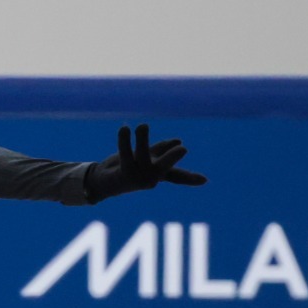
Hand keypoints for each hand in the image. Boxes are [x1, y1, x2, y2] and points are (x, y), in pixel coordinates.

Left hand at [83, 124, 207, 202]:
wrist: (102, 182)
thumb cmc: (125, 168)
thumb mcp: (145, 156)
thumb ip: (160, 150)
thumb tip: (180, 142)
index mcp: (158, 174)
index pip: (176, 176)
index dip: (190, 178)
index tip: (205, 180)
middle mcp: (150, 179)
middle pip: (163, 169)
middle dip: (172, 158)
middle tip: (183, 149)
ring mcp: (137, 179)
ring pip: (142, 157)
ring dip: (142, 139)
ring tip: (142, 126)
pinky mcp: (123, 174)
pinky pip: (125, 155)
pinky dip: (125, 140)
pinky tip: (125, 128)